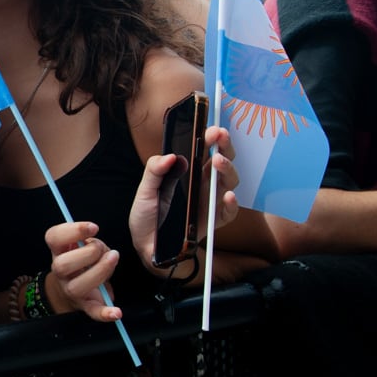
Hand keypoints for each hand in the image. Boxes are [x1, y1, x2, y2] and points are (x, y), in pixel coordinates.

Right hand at [43, 221, 122, 320]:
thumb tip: (103, 250)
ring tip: (113, 259)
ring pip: (77, 286)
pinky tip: (116, 312)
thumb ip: (92, 243)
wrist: (76, 290)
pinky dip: (105, 313)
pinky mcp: (85, 305)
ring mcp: (71, 289)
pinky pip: (93, 312)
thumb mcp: (84, 246)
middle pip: (62, 265)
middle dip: (88, 253)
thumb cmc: (84, 262)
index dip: (72, 231)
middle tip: (102, 249)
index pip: (53, 238)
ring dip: (99, 271)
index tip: (93, 228)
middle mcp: (60, 270)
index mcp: (59, 251)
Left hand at [130, 125, 240, 278]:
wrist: (148, 247)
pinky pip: (228, 212)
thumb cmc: (147, 216)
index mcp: (188, 173)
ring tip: (218, 161)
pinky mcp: (213, 221)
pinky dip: (231, 204)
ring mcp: (210, 202)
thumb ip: (154, 172)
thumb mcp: (145, 191)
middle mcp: (203, 184)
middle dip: (224, 147)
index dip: (210, 138)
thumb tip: (170, 156)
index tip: (212, 128)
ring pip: (229, 181)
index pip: (204, 151)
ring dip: (227, 169)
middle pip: (221, 161)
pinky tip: (227, 195)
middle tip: (221, 136)